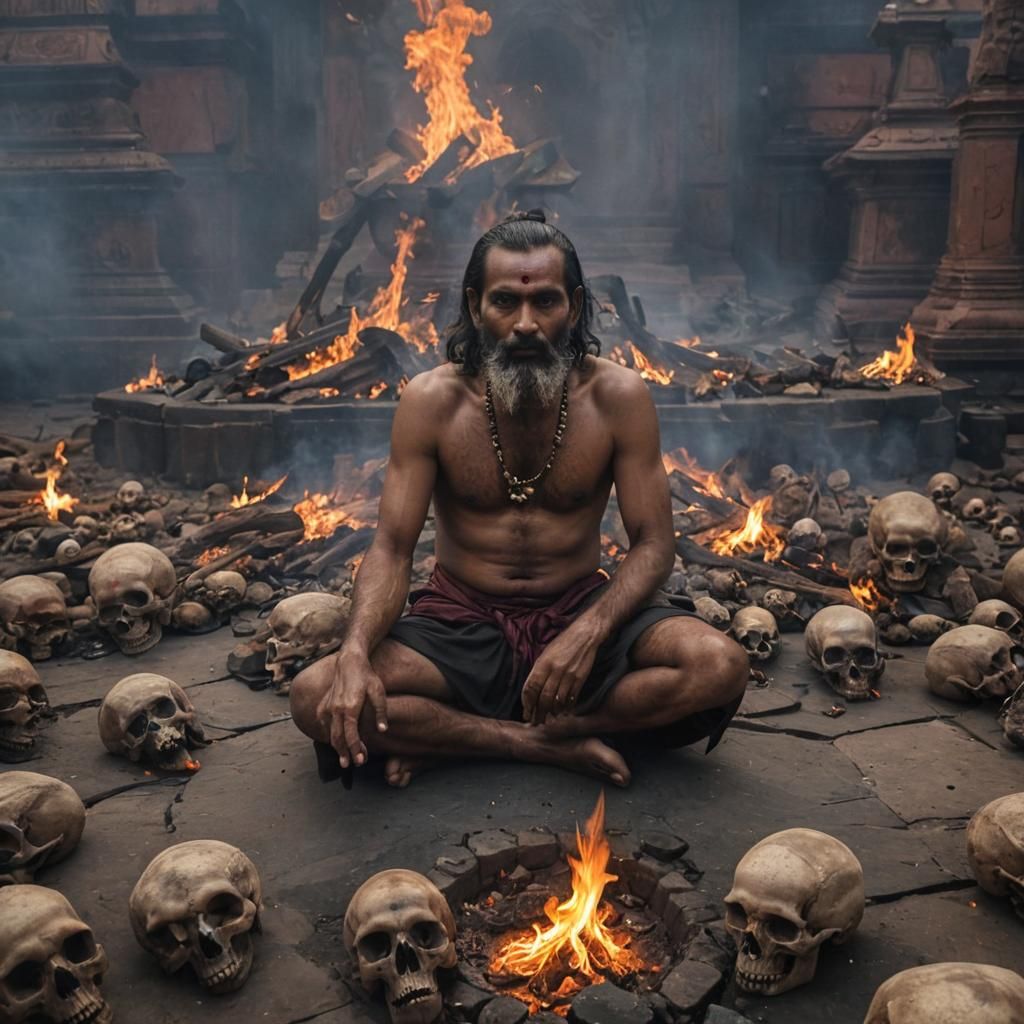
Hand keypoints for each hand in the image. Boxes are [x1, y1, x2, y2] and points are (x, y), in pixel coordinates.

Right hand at [315, 650, 387, 767]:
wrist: (349, 661)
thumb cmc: (366, 676)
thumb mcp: (378, 692)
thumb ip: (380, 712)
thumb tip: (383, 730)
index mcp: (350, 707)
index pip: (351, 734)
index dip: (355, 749)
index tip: (360, 760)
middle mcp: (336, 709)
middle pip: (337, 738)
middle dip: (344, 753)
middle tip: (351, 765)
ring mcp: (328, 707)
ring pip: (330, 733)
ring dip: (337, 747)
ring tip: (344, 758)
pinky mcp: (323, 705)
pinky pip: (324, 725)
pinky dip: (329, 734)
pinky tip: (336, 741)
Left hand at [521, 627, 600, 725]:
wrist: (585, 634)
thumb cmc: (563, 643)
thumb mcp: (546, 653)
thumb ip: (538, 671)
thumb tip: (532, 690)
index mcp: (543, 663)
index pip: (531, 688)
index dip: (527, 703)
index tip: (526, 712)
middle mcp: (555, 670)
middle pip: (543, 698)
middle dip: (538, 713)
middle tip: (536, 721)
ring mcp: (568, 675)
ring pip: (557, 701)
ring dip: (551, 712)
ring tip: (548, 719)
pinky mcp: (580, 678)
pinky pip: (571, 698)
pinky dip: (566, 707)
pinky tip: (562, 712)